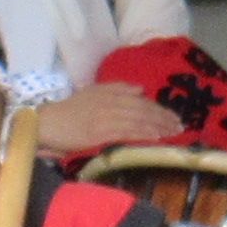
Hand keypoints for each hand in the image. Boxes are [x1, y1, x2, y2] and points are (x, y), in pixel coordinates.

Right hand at [29, 83, 168, 158]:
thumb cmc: (69, 110)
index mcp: (110, 93)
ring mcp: (106, 117)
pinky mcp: (100, 132)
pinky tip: (156, 137)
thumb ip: (117, 89)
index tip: (174, 117)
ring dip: (159, 127)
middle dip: (164, 118)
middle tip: (180, 126)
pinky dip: (144, 134)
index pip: (141, 101)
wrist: (46, 123)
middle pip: (144, 110)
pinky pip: (127, 132)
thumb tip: (140, 90)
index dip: (159, 109)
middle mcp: (111, 103)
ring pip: (139, 120)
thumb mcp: (93, 92)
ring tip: (174, 133)